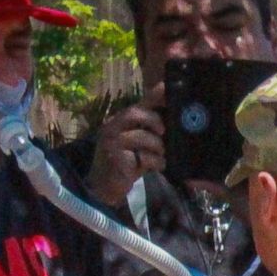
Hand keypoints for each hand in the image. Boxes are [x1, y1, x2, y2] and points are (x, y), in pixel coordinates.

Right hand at [86, 86, 166, 207]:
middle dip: (154, 120)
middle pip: (134, 113)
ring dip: (157, 147)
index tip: (167, 88)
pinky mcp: (116, 160)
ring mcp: (112, 143)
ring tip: (161, 155)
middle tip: (163, 133)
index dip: (153, 95)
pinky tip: (157, 167)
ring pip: (141, 136)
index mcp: (118, 121)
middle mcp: (112, 128)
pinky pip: (143, 157)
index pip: (137, 104)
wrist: (104, 188)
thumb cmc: (125, 163)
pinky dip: (156, 162)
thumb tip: (172, 122)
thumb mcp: (137, 145)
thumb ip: (149, 131)